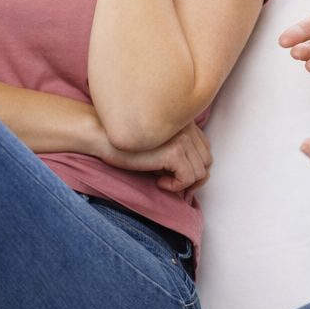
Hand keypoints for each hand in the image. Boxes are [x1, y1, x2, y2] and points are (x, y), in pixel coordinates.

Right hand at [96, 118, 212, 196]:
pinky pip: (188, 178)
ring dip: (183, 183)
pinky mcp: (174, 150)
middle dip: (192, 179)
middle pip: (207, 161)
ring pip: (200, 172)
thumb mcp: (158, 143)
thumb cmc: (127, 144)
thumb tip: (196, 177)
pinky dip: (176, 186)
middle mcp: (187, 126)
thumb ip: (177, 148)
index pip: (205, 149)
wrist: (102, 137)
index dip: (194, 167)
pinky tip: (158, 182)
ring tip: (163, 181)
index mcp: (184, 122)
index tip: (177, 177)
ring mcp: (182, 137)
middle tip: (171, 184)